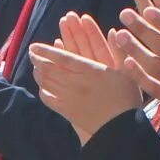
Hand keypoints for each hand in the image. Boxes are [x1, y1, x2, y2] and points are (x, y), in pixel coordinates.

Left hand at [30, 10, 143, 141]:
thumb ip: (119, 51)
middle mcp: (76, 83)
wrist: (120, 128)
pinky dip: (43, 90)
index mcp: (90, 71)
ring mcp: (69, 98)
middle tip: (31, 53)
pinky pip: (50, 99)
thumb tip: (116, 31)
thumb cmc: (127, 98)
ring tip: (35, 66)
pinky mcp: (67, 112)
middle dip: (38, 59)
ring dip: (39, 73)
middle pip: (50, 69)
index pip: (63, 57)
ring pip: (48, 82)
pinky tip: (42, 86)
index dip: (47, 51)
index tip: (35, 46)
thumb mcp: (127, 72)